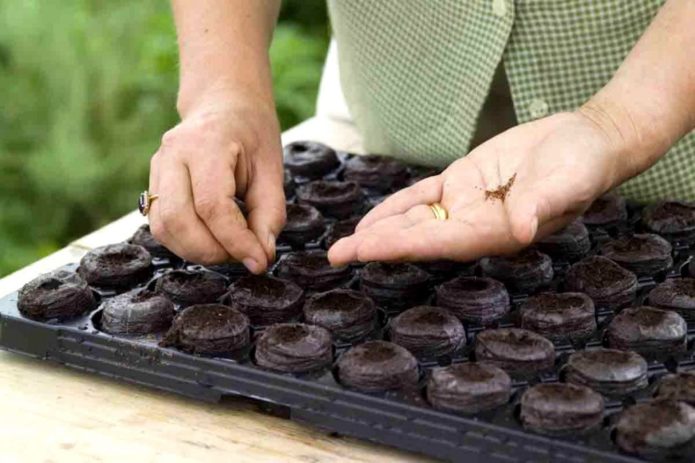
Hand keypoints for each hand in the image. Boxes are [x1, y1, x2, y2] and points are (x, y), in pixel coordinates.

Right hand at [148, 97, 285, 272]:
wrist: (224, 104)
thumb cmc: (252, 133)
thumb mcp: (272, 170)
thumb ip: (269, 215)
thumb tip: (260, 257)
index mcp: (206, 144)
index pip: (212, 206)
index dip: (235, 241)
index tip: (258, 261)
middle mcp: (173, 154)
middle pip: (178, 220)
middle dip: (212, 250)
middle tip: (242, 255)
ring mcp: (157, 167)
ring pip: (163, 227)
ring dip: (196, 251)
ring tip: (228, 248)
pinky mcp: (153, 182)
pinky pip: (159, 224)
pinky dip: (184, 243)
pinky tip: (211, 240)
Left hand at [328, 111, 628, 264]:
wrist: (586, 141)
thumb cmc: (583, 164)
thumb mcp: (568, 181)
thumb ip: (541, 204)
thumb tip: (522, 229)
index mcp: (497, 232)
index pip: (442, 242)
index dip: (403, 245)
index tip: (368, 249)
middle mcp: (475, 225)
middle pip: (418, 238)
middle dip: (378, 246)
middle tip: (337, 256)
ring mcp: (465, 205)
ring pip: (414, 221)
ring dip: (378, 231)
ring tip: (342, 246)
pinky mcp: (461, 182)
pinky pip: (422, 197)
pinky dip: (396, 207)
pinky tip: (370, 220)